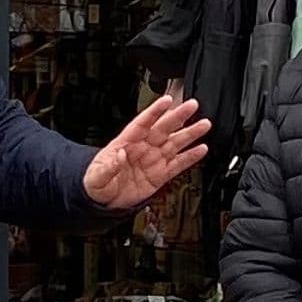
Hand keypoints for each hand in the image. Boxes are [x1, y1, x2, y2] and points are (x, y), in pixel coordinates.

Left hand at [85, 90, 211, 210]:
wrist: (104, 200)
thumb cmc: (97, 182)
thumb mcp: (97, 174)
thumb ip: (109, 165)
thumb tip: (120, 156)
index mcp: (127, 142)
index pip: (143, 122)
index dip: (155, 111)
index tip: (167, 100)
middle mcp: (144, 147)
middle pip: (164, 128)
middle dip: (179, 116)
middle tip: (192, 105)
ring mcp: (153, 160)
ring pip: (175, 143)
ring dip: (190, 134)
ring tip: (204, 124)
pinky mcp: (160, 175)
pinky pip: (178, 164)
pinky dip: (190, 157)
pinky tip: (201, 149)